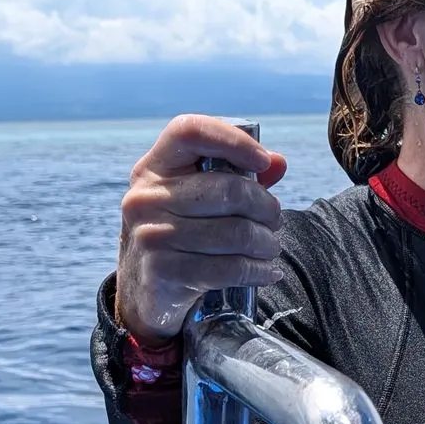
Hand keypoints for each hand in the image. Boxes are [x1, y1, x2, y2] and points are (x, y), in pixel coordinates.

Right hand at [115, 115, 289, 339]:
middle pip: (229, 189)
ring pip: (237, 232)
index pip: (189, 131)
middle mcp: (146, 197)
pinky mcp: (163, 272)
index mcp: (153, 168)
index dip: (233, 140)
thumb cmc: (182, 234)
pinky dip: (258, 270)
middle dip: (267, 208)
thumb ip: (237, 176)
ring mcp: (151, 235)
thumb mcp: (198, 199)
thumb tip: (278, 162)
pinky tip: (266, 271)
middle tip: (274, 221)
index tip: (262, 160)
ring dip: (267, 243)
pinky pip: (230, 267)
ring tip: (270, 247)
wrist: (146, 292)